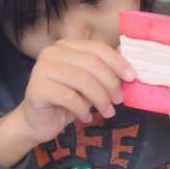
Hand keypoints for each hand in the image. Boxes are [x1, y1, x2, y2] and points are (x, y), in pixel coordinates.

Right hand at [0, 39, 134, 166]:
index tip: (132, 78)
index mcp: (66, 46)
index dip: (117, 62)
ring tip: (107, 112)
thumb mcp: (89, 85)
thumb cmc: (66, 102)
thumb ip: (104, 73)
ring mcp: (42, 68)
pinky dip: (83, 110)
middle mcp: (52, 52)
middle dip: (111, 83)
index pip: (97, 48)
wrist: (37, 122)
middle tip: (119, 100)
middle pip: (92, 63)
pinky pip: (69, 97)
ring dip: (100, 99)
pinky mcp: (37, 88)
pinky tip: (86, 118)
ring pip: (82, 80)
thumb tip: (131, 68)